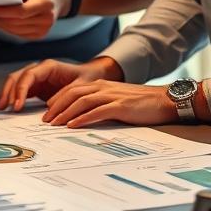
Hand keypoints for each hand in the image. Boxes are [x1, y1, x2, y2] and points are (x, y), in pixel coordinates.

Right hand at [0, 58, 114, 110]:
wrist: (91, 76)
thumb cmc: (86, 78)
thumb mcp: (81, 86)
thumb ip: (66, 94)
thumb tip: (49, 107)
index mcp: (48, 66)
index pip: (29, 75)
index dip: (21, 90)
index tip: (17, 105)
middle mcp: (39, 69)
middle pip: (17, 77)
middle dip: (8, 91)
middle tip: (4, 107)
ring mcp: (36, 78)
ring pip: (15, 82)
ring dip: (7, 94)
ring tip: (1, 108)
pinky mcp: (36, 86)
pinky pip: (21, 90)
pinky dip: (13, 98)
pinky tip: (8, 108)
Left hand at [43, 80, 176, 127]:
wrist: (165, 100)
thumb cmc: (142, 103)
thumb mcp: (117, 100)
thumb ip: (101, 104)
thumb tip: (85, 116)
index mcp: (101, 85)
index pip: (72, 89)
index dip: (57, 99)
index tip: (47, 111)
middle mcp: (103, 87)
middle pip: (72, 93)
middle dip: (55, 106)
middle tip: (44, 120)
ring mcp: (111, 96)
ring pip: (81, 101)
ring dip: (64, 113)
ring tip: (53, 124)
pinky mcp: (120, 106)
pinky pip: (96, 111)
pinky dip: (82, 118)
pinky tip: (72, 126)